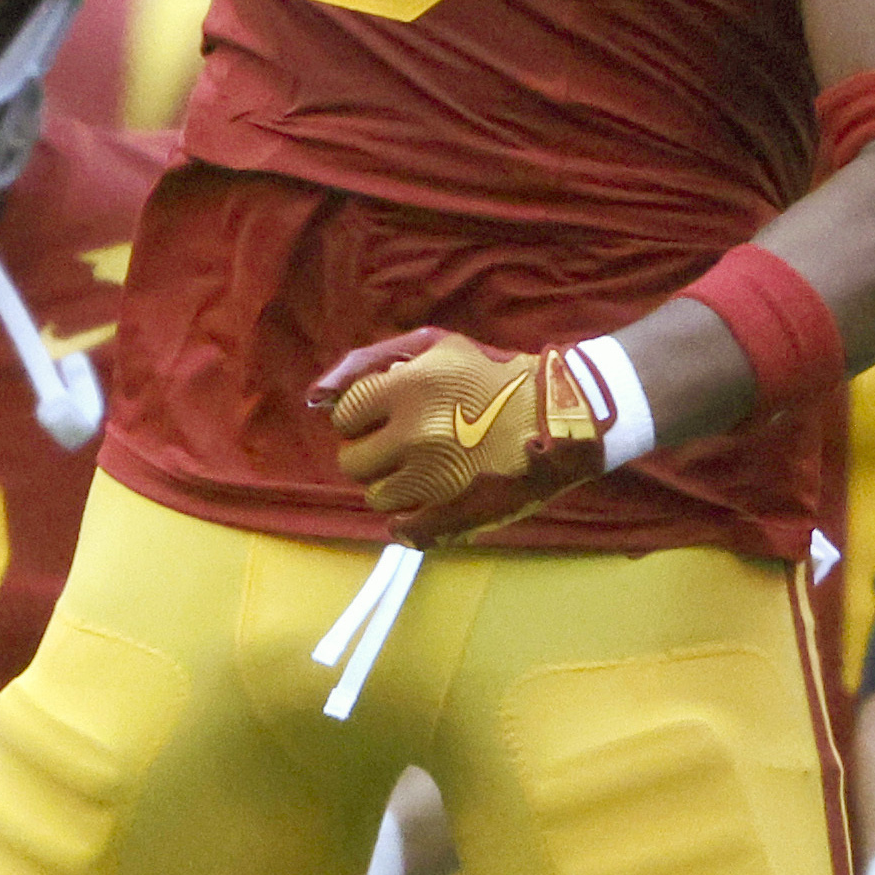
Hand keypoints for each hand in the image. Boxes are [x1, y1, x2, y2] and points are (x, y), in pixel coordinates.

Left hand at [318, 328, 611, 534]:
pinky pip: (403, 529)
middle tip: (409, 441)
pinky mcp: (454, 514)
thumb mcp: (432, 346)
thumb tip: (314, 399)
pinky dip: (409, 519)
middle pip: (353, 461)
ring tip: (429, 466)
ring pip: (377, 496)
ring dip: (394, 483)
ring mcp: (435, 479)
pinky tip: (431, 498)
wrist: (560, 414)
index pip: (346, 414)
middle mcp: (416, 434)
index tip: (392, 412)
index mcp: (408, 388)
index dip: (366, 414)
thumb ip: (366, 363)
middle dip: (374, 451)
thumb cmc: (490, 373)